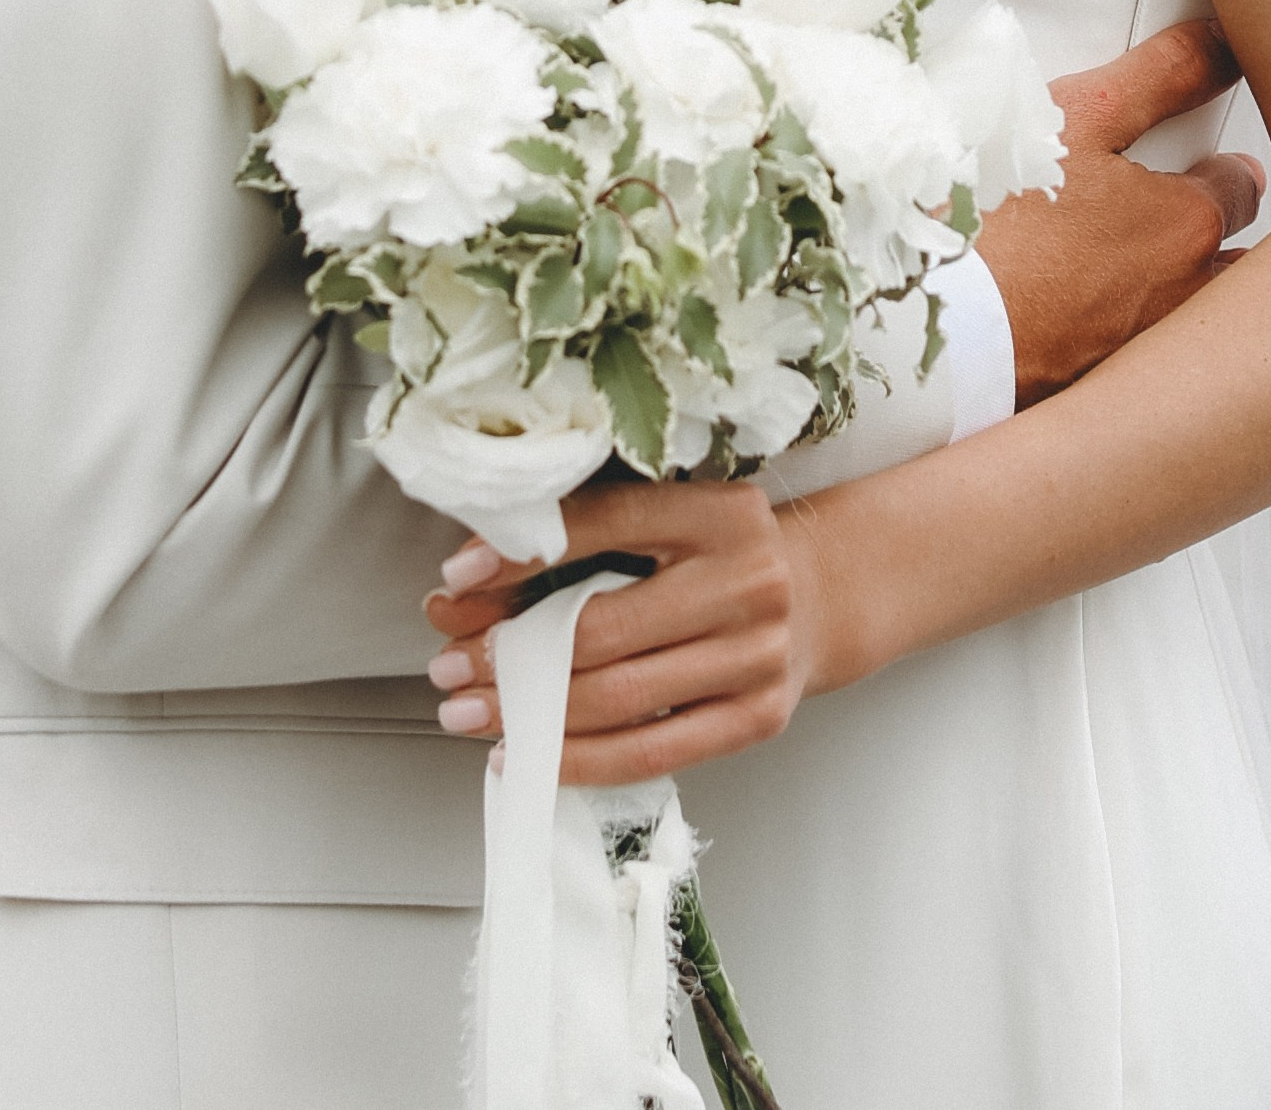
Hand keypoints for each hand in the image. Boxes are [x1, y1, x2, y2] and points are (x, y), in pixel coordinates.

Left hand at [423, 479, 820, 785]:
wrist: (823, 595)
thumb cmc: (721, 553)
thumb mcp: (673, 517)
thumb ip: (589, 536)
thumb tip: (469, 582)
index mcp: (720, 511)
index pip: (606, 524)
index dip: (523, 552)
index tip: (455, 576)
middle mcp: (747, 580)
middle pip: (603, 627)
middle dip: (510, 652)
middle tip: (447, 663)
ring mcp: (757, 656)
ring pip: (620, 699)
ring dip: (531, 712)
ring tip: (469, 712)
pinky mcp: (757, 718)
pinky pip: (651, 753)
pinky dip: (579, 759)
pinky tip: (528, 755)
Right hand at [975, 16, 1263, 405]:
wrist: (927, 328)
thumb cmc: (996, 217)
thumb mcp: (1079, 118)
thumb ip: (1161, 77)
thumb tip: (1223, 44)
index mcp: (1187, 229)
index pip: (1240, 189)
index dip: (1218, 169)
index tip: (1204, 164)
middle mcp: (1184, 304)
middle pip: (1234, 269)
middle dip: (1216, 243)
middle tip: (1172, 221)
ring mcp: (1142, 361)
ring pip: (1190, 325)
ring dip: (1179, 300)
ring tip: (1123, 274)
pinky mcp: (1097, 401)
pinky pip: (1136, 370)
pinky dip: (1123, 346)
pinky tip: (1079, 326)